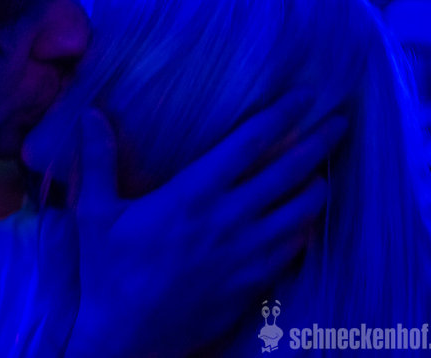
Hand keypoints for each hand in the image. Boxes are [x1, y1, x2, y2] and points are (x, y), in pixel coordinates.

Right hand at [69, 91, 346, 356]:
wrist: (131, 339)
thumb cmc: (110, 273)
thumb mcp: (94, 214)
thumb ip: (97, 160)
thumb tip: (91, 113)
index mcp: (194, 194)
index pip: (251, 143)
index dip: (283, 114)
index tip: (306, 95)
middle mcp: (231, 218)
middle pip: (291, 170)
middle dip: (320, 140)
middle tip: (339, 122)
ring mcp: (250, 252)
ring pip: (304, 210)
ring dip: (318, 183)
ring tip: (322, 170)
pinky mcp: (257, 281)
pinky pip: (296, 246)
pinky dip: (305, 225)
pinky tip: (303, 219)